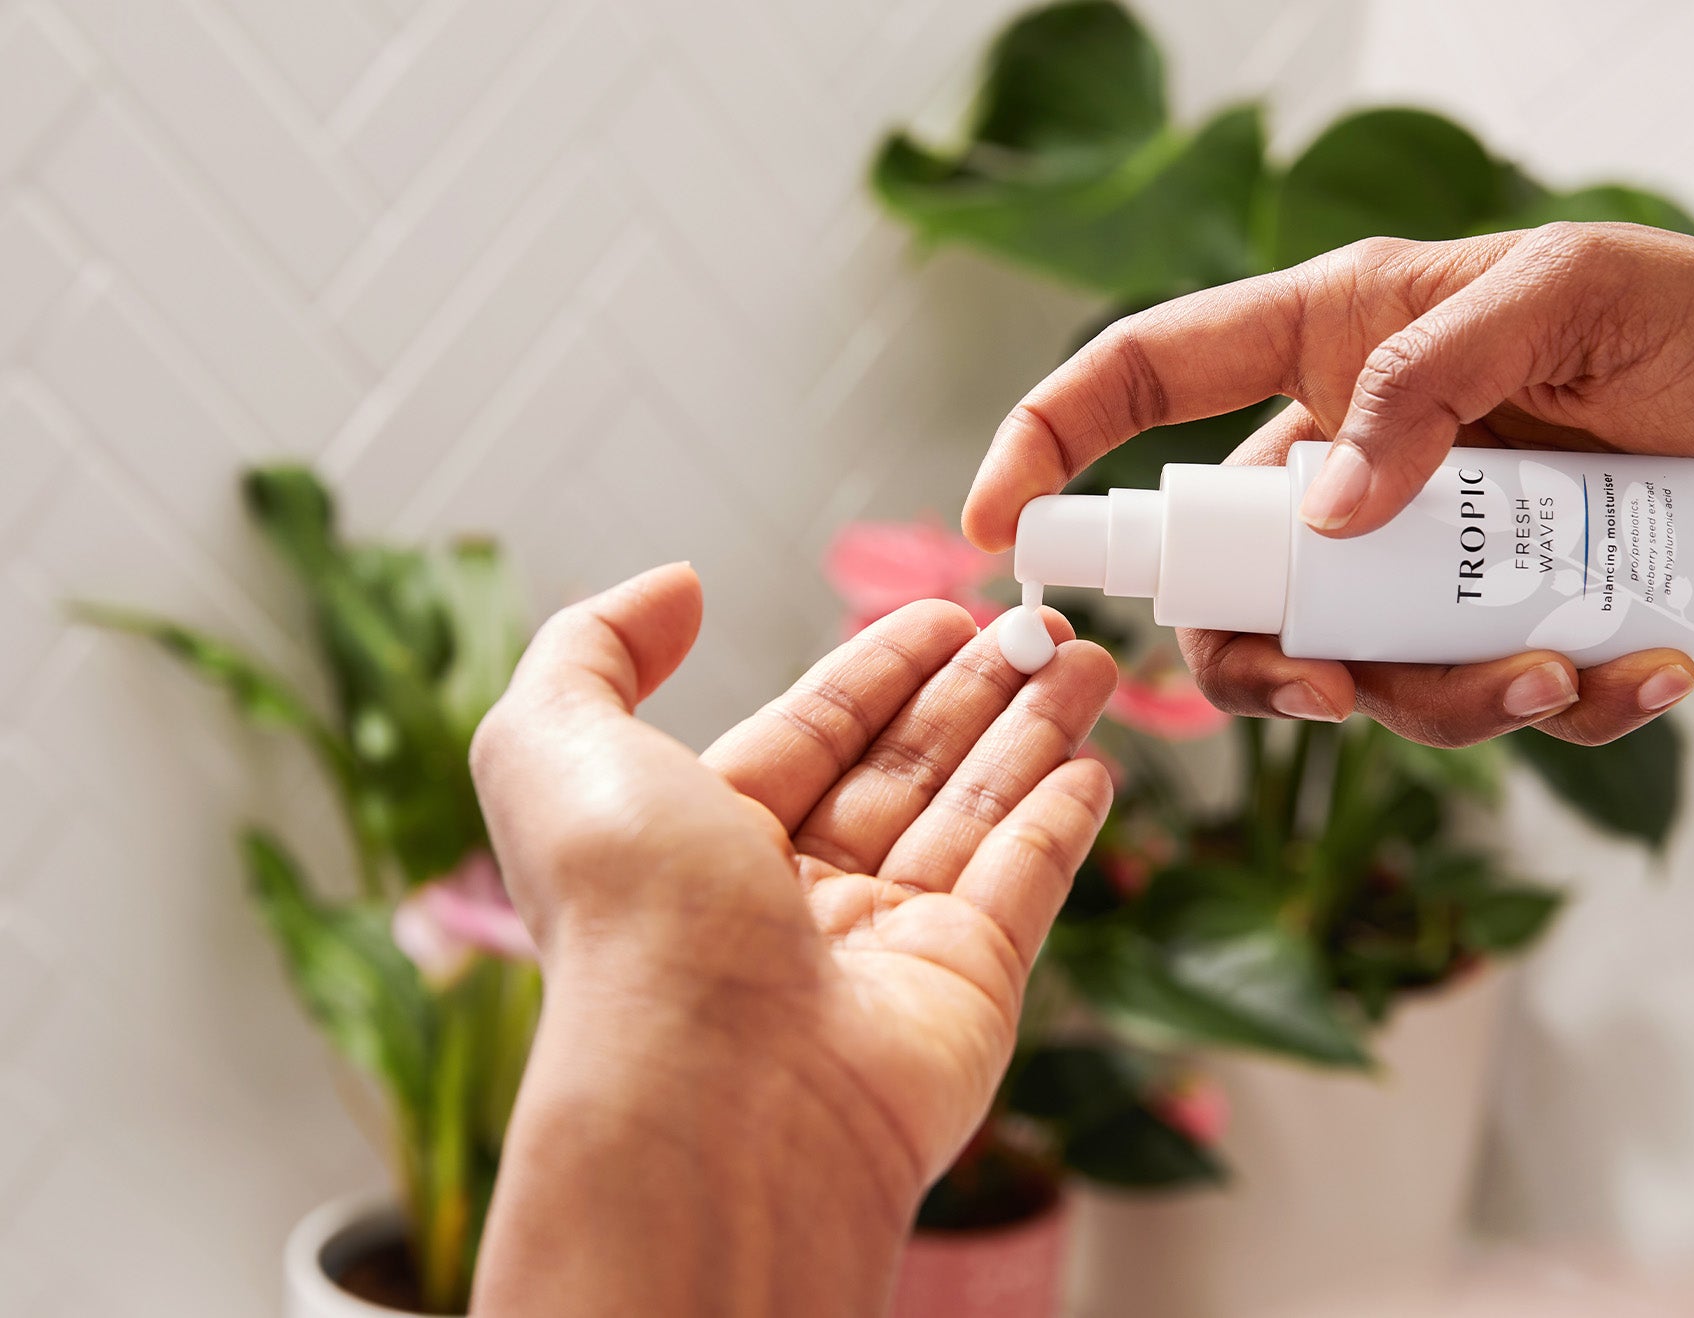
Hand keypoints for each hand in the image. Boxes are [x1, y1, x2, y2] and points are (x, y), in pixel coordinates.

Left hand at [468, 564, 1115, 1314]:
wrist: (718, 1098)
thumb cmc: (630, 926)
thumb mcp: (555, 748)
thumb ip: (591, 650)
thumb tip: (675, 587)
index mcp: (699, 846)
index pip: (807, 735)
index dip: (873, 668)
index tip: (943, 609)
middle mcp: (793, 902)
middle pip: (904, 768)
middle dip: (974, 688)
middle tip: (1041, 618)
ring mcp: (886, 950)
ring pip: (975, 813)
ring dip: (1033, 730)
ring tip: (1087, 657)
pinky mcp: (968, 991)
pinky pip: (1023, 885)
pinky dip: (1061, 822)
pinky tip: (1091, 764)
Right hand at [965, 223, 1693, 745]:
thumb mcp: (1564, 295)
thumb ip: (1429, 380)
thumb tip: (1324, 518)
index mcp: (1330, 345)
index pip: (1146, 380)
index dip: (1050, 446)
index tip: (995, 530)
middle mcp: (1351, 461)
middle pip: (1229, 586)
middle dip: (1262, 662)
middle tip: (1337, 692)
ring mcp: (1419, 553)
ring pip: (1349, 670)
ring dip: (1431, 703)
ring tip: (1555, 676)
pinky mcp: (1494, 620)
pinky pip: (1468, 701)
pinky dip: (1539, 714)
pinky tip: (1632, 677)